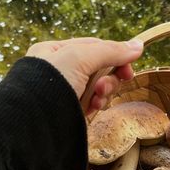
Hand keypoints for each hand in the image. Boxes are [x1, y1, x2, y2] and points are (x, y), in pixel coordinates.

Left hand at [26, 36, 143, 111]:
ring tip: (97, 100)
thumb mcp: (80, 58)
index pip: (93, 47)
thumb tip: (138, 46)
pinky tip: (92, 109)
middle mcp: (59, 70)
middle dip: (108, 78)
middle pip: (98, 68)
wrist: (32, 124)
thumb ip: (110, 51)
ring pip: (96, 87)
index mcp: (54, 51)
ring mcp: (64, 92)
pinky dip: (95, 105)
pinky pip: (90, 104)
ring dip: (103, 93)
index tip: (128, 68)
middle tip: (106, 88)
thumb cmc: (48, 84)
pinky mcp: (68, 111)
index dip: (114, 55)